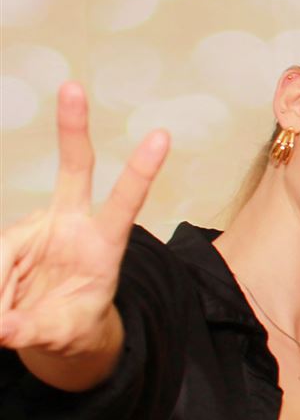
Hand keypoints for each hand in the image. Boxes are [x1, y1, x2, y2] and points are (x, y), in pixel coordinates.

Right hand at [0, 84, 167, 385]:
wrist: (54, 324)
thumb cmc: (73, 324)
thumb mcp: (64, 333)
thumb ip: (34, 331)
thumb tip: (2, 329)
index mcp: (103, 244)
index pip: (124, 203)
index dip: (142, 172)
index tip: (162, 136)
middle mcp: (71, 222)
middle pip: (75, 168)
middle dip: (73, 127)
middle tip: (73, 86)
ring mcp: (39, 223)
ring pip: (6, 248)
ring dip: (1, 289)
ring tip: (9, 320)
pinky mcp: (10, 234)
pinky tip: (4, 308)